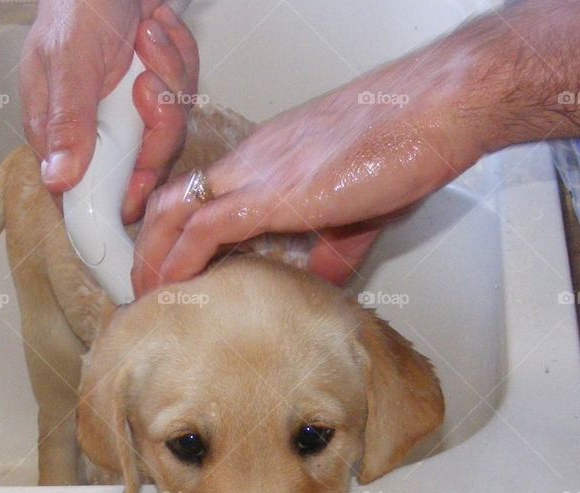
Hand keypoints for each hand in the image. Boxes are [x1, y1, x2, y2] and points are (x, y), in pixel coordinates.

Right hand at [20, 0, 198, 220]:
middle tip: (146, 81)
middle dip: (156, 124)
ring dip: (168, 79)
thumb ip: (67, 120)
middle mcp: (98, 131)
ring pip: (170, 132)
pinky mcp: (159, 96)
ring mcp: (131, 115)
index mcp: (61, 132)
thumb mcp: (69, 59)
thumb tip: (58, 179)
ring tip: (148, 37)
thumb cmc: (78, 3)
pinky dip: (179, 59)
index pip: (88, 194)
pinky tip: (157, 30)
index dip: (118, 197)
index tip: (141, 187)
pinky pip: (185, 97)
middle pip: (143, 167)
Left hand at [131, 28, 495, 295]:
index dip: (172, 229)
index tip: (166, 264)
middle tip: (143, 286)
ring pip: (177, 212)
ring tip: (146, 297)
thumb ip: (332, 250)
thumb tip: (319, 287)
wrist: (436, 108)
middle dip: (148, 246)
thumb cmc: (404, 144)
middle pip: (172, 200)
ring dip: (154, 258)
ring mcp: (259, 174)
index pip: (199, 193)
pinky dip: (181, 259)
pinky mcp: (275, 192)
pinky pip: (208, 228)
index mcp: (266, 161)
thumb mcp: (359, 210)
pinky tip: (173, 287)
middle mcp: (251, 162)